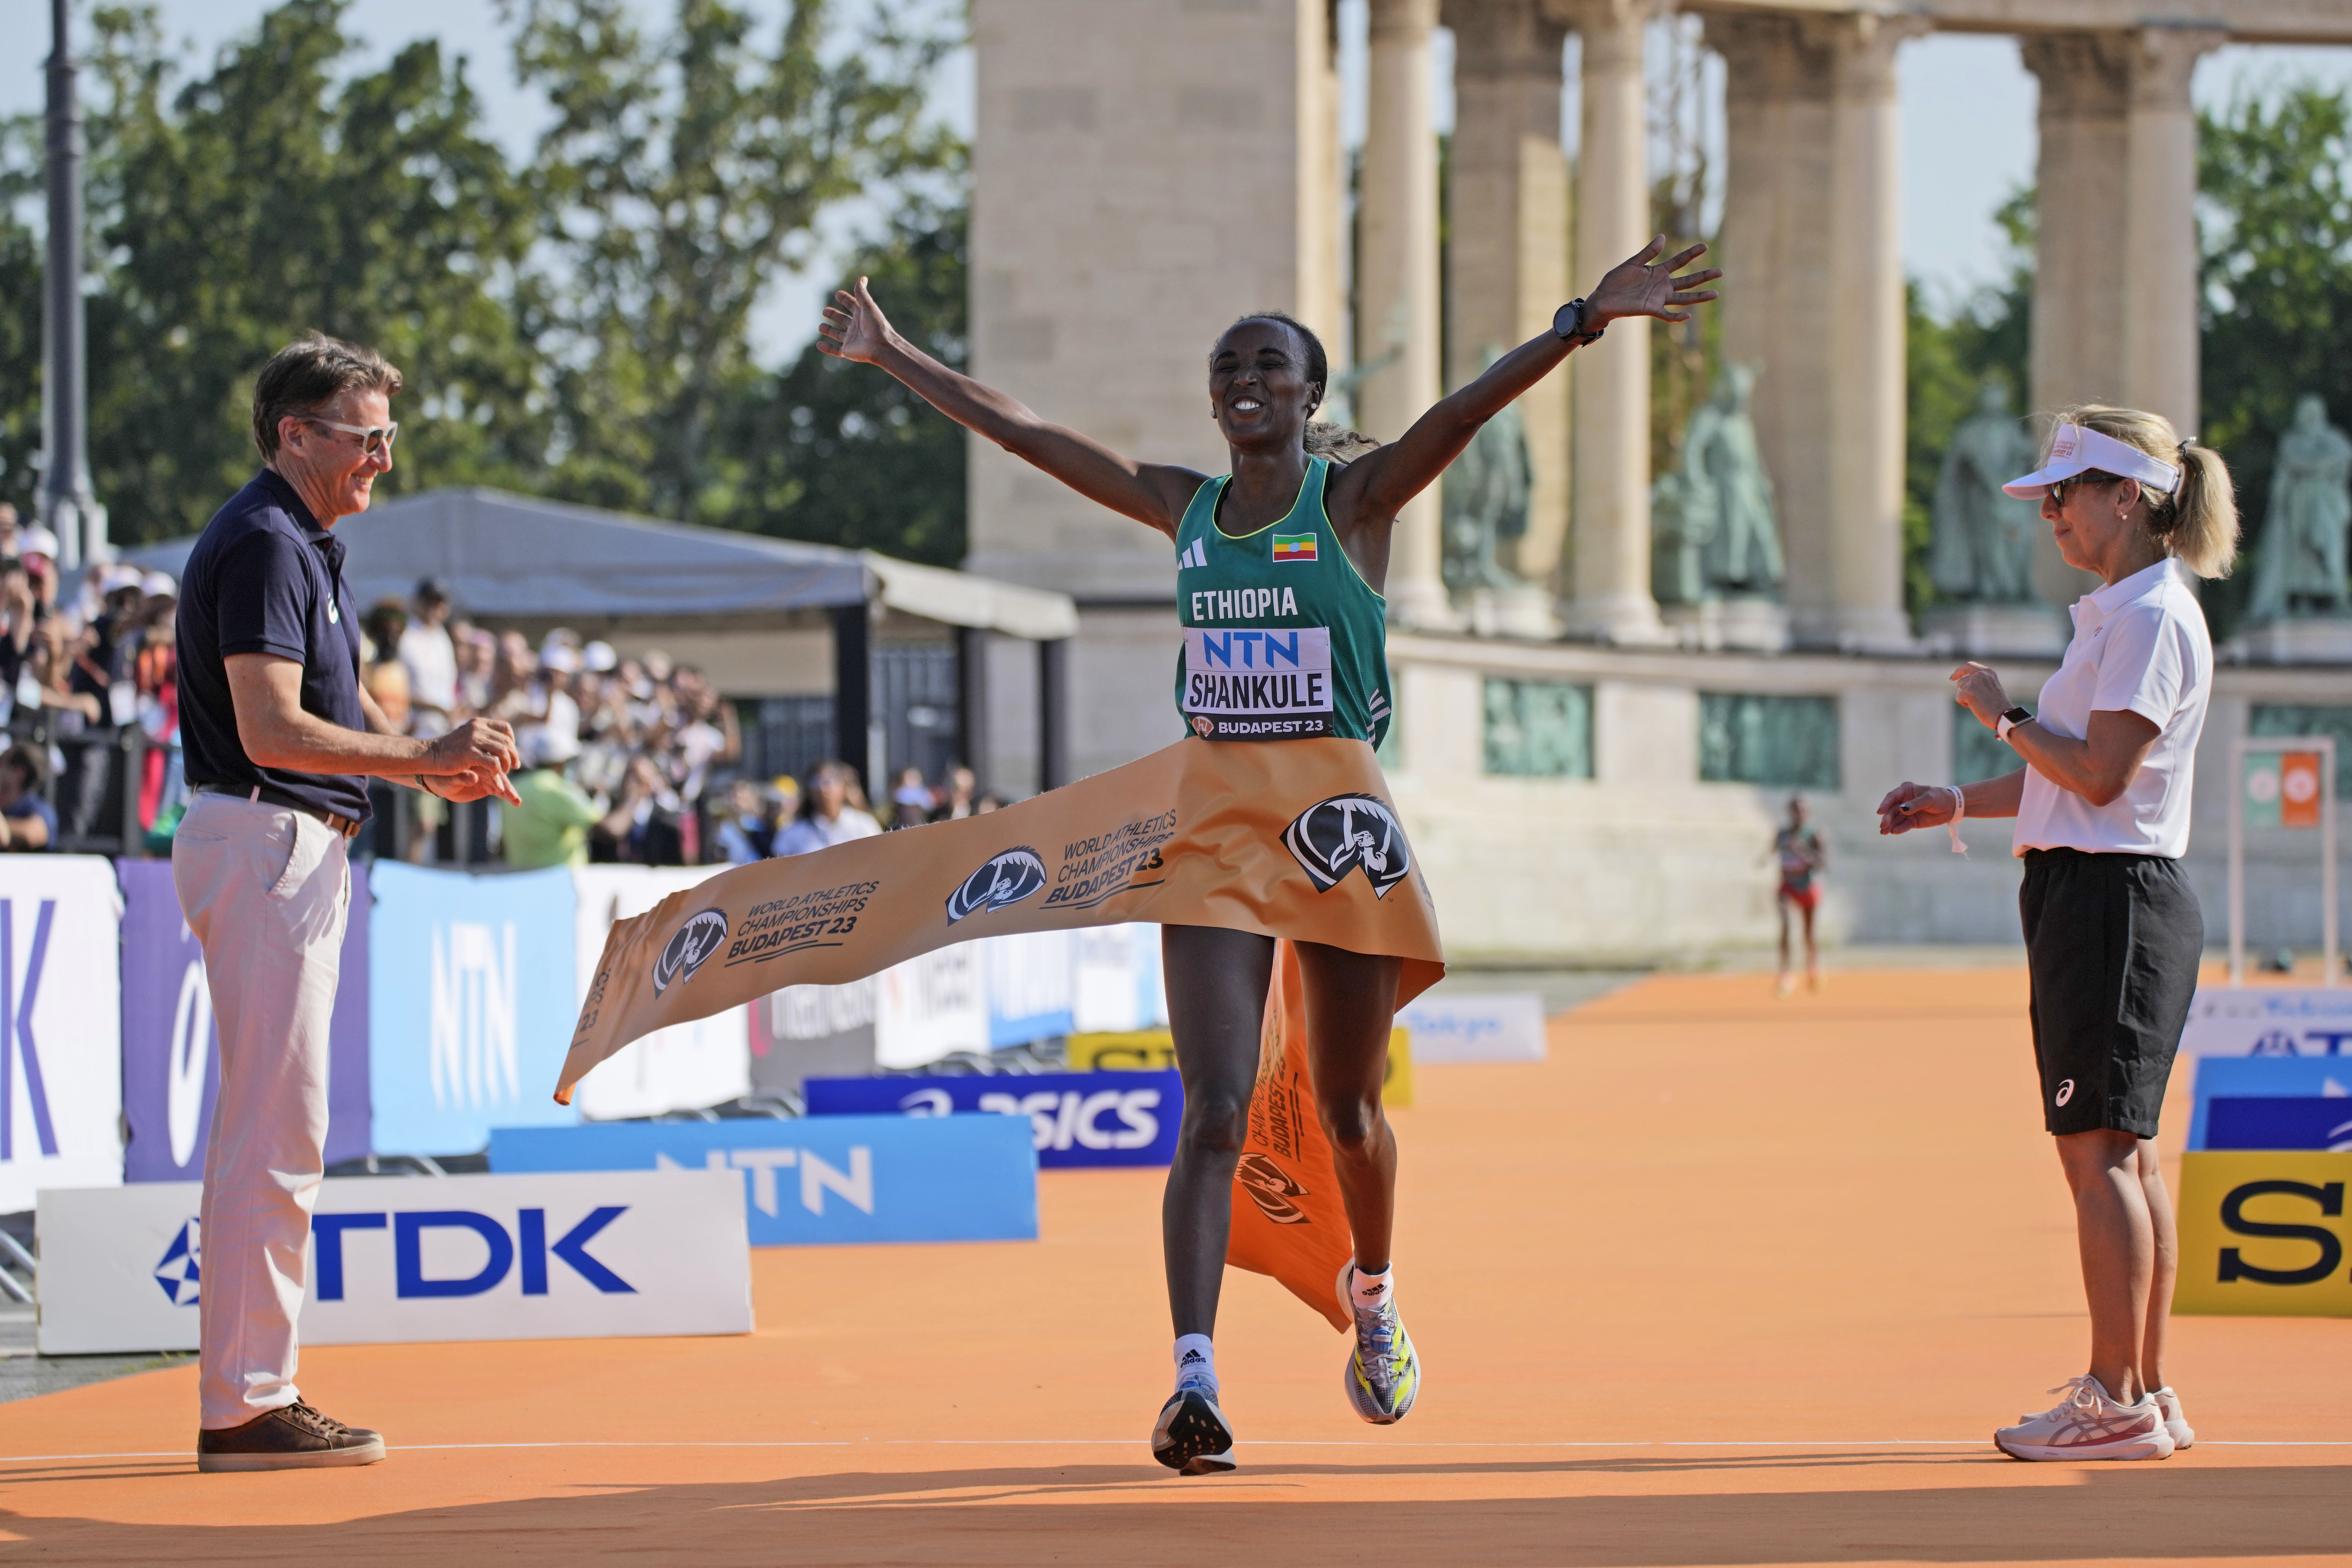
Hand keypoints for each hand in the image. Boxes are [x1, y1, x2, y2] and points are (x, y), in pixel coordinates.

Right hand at [426, 716, 519, 779]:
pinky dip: (497, 769)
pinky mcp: (469, 754)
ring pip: (502, 751)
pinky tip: (495, 774)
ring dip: (507, 763)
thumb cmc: (451, 748)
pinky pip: (493, 762)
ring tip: (505, 772)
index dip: (511, 741)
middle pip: (506, 741)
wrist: (431, 754)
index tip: (511, 751)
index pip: (505, 728)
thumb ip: (483, 735)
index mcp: (479, 723)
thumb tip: (503, 739)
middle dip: (513, 755)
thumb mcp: (468, 735)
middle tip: (514, 766)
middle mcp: (477, 729)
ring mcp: (473, 740)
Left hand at [433, 768, 519, 805]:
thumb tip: (473, 778)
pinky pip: (499, 789)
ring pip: (501, 783)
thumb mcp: (449, 778)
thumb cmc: (440, 777)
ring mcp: (486, 776)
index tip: (500, 789)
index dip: (495, 779)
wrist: (437, 781)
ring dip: (509, 792)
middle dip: (507, 787)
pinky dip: (506, 794)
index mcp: (475, 760)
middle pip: (499, 776)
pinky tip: (514, 801)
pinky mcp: (486, 785)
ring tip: (517, 801)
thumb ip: (461, 777)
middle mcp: (483, 767)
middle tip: (514, 797)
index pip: (489, 768)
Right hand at [815, 276, 893, 363]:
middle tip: (824, 311)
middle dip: (834, 315)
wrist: (880, 346)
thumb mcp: (868, 306)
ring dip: (829, 330)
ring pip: (838, 334)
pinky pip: (835, 350)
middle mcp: (856, 327)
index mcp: (862, 315)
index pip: (852, 305)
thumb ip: (862, 293)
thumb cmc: (876, 325)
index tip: (838, 295)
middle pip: (843, 320)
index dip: (845, 299)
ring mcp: (852, 339)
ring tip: (820, 326)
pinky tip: (819, 344)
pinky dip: (827, 348)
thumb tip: (862, 278)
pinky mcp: (848, 351)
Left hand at [1585, 236, 1721, 327]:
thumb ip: (1648, 252)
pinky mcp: (1650, 309)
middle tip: (1720, 271)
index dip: (1691, 254)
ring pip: (1683, 297)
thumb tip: (1663, 237)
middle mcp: (1662, 285)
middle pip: (1687, 280)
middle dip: (1703, 276)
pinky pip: (1666, 314)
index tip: (1705, 246)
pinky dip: (1676, 316)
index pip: (1679, 261)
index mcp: (1658, 272)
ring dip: (1698, 296)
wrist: (1602, 298)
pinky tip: (1687, 316)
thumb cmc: (1616, 281)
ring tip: (1715, 294)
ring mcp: (1658, 298)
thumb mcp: (1632, 263)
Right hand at [1875, 781, 1956, 835]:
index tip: (1880, 812)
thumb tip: (1901, 809)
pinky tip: (1894, 832)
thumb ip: (1915, 804)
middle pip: (1892, 810)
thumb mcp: (1929, 798)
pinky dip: (1899, 829)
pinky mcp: (1912, 822)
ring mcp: (1907, 812)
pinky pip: (1903, 826)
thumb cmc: (1940, 798)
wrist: (1951, 808)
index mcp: (1906, 790)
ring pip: (1895, 819)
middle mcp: (1903, 801)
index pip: (1892, 797)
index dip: (1885, 804)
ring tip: (1884, 832)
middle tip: (1883, 825)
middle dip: (1887, 818)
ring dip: (1889, 825)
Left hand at [1949, 662, 2009, 727]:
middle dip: (1964, 691)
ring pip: (1960, 689)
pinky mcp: (1968, 692)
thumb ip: (1980, 681)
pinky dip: (1964, 704)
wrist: (2003, 715)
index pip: (1969, 665)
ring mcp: (1974, 682)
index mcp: (1988, 671)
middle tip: (1972, 699)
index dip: (1959, 671)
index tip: (1953, 678)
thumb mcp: (1991, 686)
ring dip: (1965, 697)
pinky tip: (1976, 707)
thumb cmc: (1997, 705)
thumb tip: (1962, 683)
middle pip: (1962, 681)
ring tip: (1979, 703)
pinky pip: (1959, 698)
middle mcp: (1980, 674)